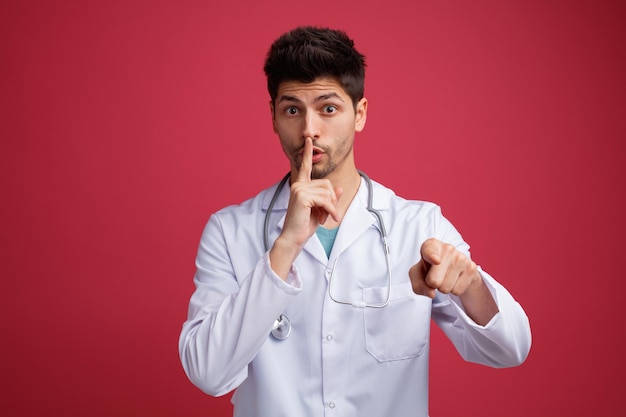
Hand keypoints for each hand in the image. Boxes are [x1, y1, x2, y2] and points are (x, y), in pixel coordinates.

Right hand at [269, 137, 342, 277]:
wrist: (294, 238)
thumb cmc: (305, 225)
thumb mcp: (321, 210)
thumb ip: (329, 198)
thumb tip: (339, 188)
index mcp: (300, 186)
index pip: (305, 166)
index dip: (308, 153)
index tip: (308, 141)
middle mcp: (298, 185)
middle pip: (327, 184)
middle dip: (332, 200)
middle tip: (328, 214)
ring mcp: (299, 189)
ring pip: (327, 192)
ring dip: (332, 207)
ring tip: (327, 217)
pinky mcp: (302, 196)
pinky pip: (325, 199)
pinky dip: (331, 210)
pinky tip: (328, 219)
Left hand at [409, 238, 479, 298]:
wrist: (451, 268)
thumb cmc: (430, 269)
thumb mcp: (417, 275)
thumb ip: (419, 285)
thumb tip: (432, 293)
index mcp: (431, 245)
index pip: (429, 251)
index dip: (432, 256)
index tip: (436, 260)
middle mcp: (447, 248)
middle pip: (434, 281)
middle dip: (432, 284)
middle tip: (435, 275)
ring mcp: (461, 257)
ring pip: (446, 288)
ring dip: (443, 287)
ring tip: (445, 276)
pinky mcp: (472, 268)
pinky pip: (457, 291)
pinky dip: (453, 290)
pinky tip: (454, 279)